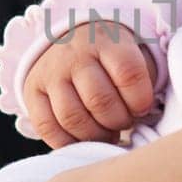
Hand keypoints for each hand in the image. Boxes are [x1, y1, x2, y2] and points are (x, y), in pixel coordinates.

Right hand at [22, 19, 158, 147]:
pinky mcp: (32, 92)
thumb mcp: (133, 51)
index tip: (143, 107)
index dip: (141, 99)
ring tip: (108, 133)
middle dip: (119, 121)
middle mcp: (74, 55)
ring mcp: (50, 74)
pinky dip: (68, 143)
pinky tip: (84, 139)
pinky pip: (46, 127)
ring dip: (96, 135)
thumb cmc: (112, 56)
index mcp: (105, 40)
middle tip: (125, 122)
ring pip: (72, 117)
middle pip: (99, 100)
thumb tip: (149, 115)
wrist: (67, 39)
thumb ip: (145, 78)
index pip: (128, 73)